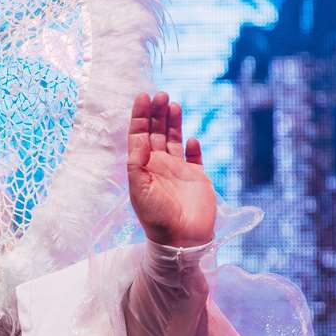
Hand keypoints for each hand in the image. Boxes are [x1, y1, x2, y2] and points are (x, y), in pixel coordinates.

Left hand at [126, 91, 215, 247]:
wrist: (181, 240)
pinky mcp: (197, 178)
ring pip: (174, 140)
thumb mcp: (138, 188)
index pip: (140, 135)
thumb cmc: (156, 216)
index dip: (140, 116)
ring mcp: (179, 171)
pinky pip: (195, 158)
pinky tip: (189, 138)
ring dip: (173, 123)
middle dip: (157, 113)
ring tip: (173, 103)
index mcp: (143, 167)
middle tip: (161, 94)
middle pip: (157, 133)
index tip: (143, 96)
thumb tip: (139, 136)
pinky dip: (192, 147)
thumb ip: (137, 161)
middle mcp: (159, 166)